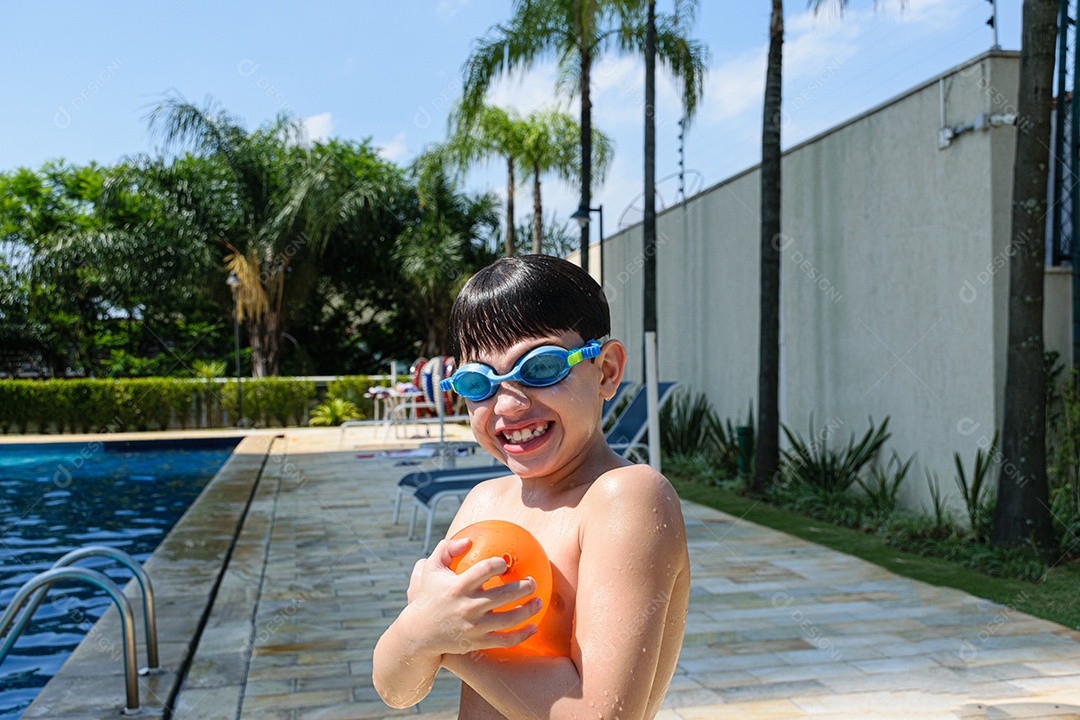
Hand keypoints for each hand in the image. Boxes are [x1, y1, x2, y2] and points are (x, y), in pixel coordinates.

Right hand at [404, 537, 542, 655]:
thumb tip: (468, 539)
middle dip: (523, 586)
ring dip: (528, 610)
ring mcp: (474, 626)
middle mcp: (468, 606)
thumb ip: (446, 549)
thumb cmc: (428, 596)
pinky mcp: (477, 642)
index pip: (484, 570)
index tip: (506, 563)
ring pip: (509, 619)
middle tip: (533, 581)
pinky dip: (522, 635)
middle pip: (504, 595)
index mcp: (458, 586)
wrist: (419, 633)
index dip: (499, 564)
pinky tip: (534, 627)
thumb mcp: (431, 569)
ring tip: (539, 601)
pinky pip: (504, 640)